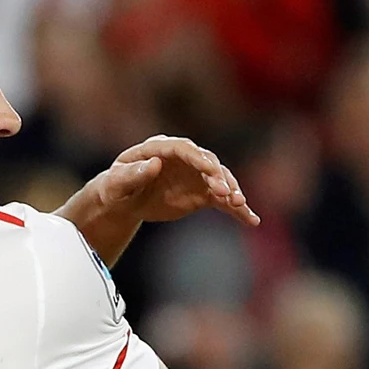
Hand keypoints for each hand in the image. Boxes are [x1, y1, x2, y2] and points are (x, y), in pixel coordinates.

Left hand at [90, 136, 259, 226]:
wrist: (125, 201)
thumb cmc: (117, 187)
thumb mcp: (116, 182)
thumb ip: (133, 173)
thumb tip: (154, 164)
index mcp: (160, 148)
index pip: (183, 149)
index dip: (197, 158)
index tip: (209, 169)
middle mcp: (184, 158)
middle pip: (207, 163)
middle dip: (218, 176)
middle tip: (226, 192)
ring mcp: (196, 175)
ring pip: (220, 179)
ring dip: (231, 191)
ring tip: (239, 204)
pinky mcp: (203, 192)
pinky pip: (223, 200)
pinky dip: (237, 209)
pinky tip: (251, 220)